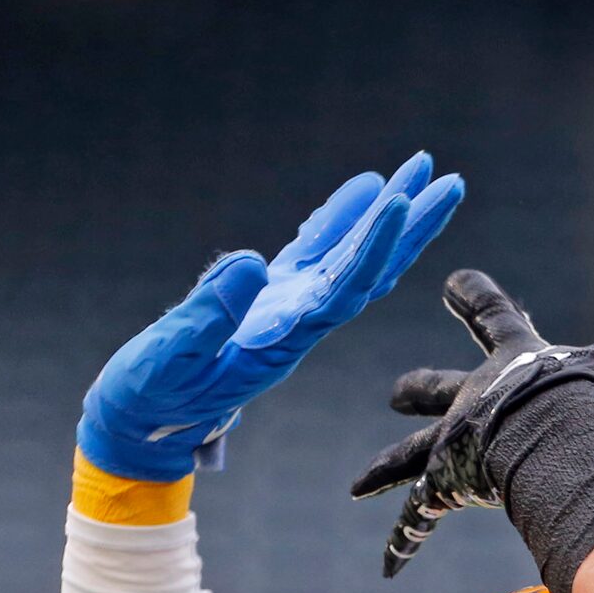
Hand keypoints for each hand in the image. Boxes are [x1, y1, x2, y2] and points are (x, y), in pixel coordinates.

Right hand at [77, 154, 462, 480]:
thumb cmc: (153, 397)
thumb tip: (251, 261)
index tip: (401, 202)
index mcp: (286, 337)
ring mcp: (290, 307)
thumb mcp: (173, 358)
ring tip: (421, 170)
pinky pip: (317, 251)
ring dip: (389, 216)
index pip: (346, 286)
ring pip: (353, 255)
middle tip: (450, 181)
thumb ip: (208, 314)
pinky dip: (342, 218)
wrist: (143, 422)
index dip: (376, 244)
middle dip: (410, 224)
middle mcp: (302, 321)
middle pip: (371, 269)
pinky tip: (367, 187)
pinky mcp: (269, 297)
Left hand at [350, 267, 593, 575]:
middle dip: (419, 390)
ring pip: (412, 458)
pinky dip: (405, 542)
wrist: (553, 441)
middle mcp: (474, 401)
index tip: (454, 282)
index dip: (476, 298)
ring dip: (387, 470)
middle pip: (436, 389)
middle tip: (397, 392)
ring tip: (357, 486)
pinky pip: (421, 519)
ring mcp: (456, 445)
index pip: (493, 316)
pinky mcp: (448, 486)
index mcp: (513, 365)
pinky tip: (388, 566)